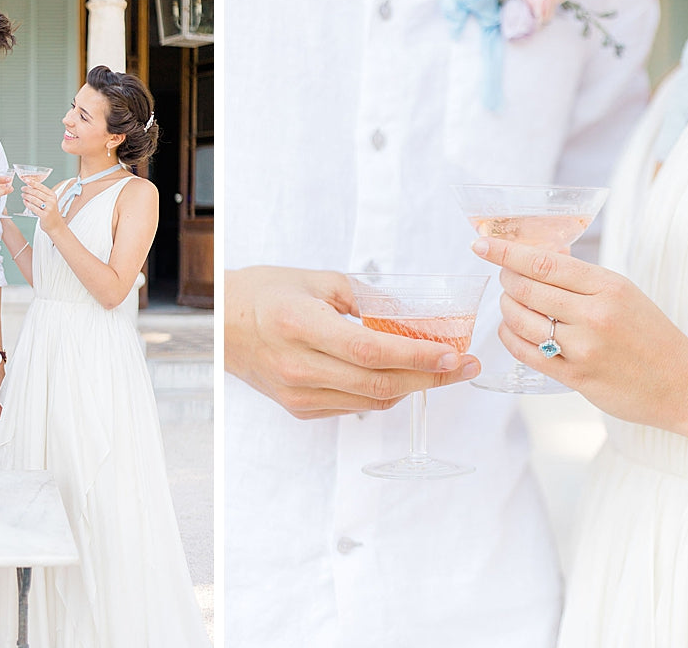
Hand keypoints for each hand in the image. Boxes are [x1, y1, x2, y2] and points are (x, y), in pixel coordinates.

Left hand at [21, 182, 64, 232]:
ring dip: (26, 196)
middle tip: (23, 188)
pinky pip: (33, 208)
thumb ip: (42, 194)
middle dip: (28, 189)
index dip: (32, 182)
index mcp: (52, 195)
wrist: (55, 225)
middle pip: (37, 192)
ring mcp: (48, 208)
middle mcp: (51, 201)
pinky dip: (27, 204)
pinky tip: (25, 201)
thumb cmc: (50, 212)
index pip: (41, 186)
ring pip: (34, 199)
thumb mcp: (49, 201)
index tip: (26, 180)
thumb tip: (30, 186)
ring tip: (23, 195)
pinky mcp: (44, 215)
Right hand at [225, 266, 481, 418]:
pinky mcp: (300, 408)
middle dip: (432, 378)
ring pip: (371, 400)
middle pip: (378, 383)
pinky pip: (354, 405)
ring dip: (412, 387)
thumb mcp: (315, 280)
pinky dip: (383, 392)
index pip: (371, 351)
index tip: (455, 354)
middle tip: (467, 366)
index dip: (419, 357)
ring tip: (442, 369)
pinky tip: (400, 376)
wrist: (221, 326)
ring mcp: (298, 393)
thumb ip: (365, 298)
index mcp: (299, 324)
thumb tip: (412, 318)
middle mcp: (297, 365)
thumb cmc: (264, 294)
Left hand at [471, 237, 687, 440]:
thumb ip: (580, 278)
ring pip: (520, 321)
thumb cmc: (648, 334)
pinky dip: (510, 337)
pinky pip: (526, 353)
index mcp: (608, 287)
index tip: (481, 245)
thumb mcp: (623, 293)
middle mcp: (594, 315)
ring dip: (506, 309)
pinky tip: (511, 330)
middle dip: (506, 280)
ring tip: (510, 304)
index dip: (507, 253)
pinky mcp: (575, 376)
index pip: (545, 263)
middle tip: (504, 277)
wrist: (682, 384)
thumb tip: (537, 256)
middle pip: (526, 290)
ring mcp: (583, 348)